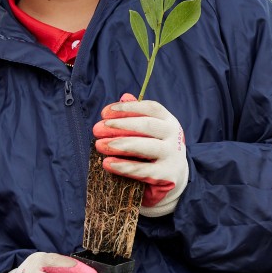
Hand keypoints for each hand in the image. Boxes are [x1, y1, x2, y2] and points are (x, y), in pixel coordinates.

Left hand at [93, 93, 188, 216]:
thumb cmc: (154, 149)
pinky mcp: (167, 174)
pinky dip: (125, 167)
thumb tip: (124, 96)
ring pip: (147, 147)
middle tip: (97, 129)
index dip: (127, 108)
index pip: (149, 108)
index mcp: (168, 120)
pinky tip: (108, 164)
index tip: (104, 113)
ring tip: (100, 145)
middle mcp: (173, 134)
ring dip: (122, 144)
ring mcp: (172, 154)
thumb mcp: (149, 131)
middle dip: (120, 126)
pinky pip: (144, 170)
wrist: (173, 176)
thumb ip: (136, 115)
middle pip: (147, 125)